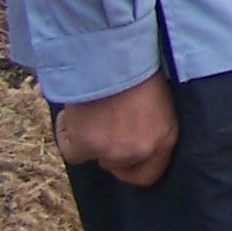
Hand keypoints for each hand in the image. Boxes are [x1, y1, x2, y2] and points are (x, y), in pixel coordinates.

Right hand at [55, 74, 177, 186]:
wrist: (114, 56)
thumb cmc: (139, 69)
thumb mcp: (158, 102)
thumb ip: (149, 127)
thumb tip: (133, 138)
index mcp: (164, 140)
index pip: (148, 174)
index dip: (132, 167)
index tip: (123, 155)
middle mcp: (140, 151)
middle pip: (118, 166)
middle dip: (109, 149)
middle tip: (105, 122)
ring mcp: (112, 151)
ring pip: (93, 157)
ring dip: (88, 139)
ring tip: (91, 110)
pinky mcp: (85, 147)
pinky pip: (71, 151)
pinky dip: (67, 133)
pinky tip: (72, 114)